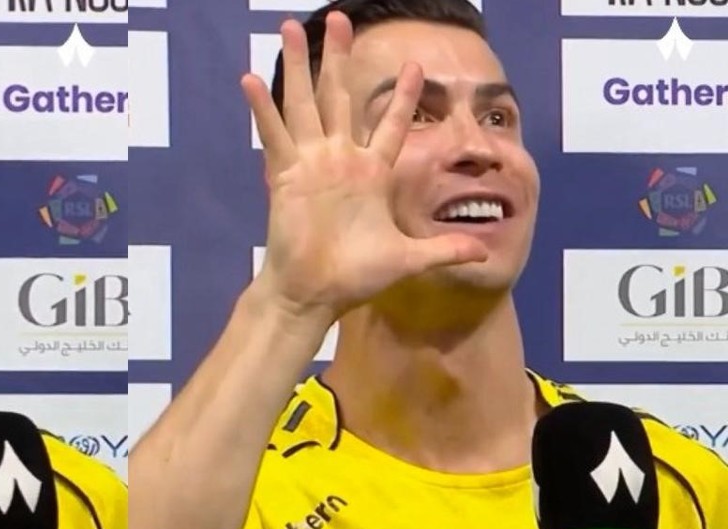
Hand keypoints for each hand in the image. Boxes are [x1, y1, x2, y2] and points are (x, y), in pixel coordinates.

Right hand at [243, 11, 487, 323]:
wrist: (314, 295)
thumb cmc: (354, 278)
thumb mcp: (408, 259)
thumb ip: (443, 250)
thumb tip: (481, 253)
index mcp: (371, 173)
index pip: (392, 125)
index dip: (405, 97)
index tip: (418, 66)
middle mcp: (340, 160)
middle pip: (339, 97)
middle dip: (339, 58)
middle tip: (338, 18)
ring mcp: (311, 164)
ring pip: (304, 104)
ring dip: (300, 66)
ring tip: (292, 28)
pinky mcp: (286, 176)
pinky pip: (274, 135)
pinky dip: (262, 108)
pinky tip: (251, 78)